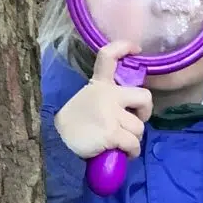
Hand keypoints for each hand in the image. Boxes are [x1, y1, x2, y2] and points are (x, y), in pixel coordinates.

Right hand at [54, 40, 153, 159]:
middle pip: (144, 97)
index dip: (124, 48)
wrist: (57, 142)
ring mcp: (110, 113)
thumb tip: (129, 113)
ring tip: (121, 143)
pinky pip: (133, 143)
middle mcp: (107, 95)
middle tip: (136, 120)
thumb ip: (107, 99)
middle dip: (146, 112)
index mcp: (99, 84)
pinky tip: (125, 153)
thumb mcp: (88, 100)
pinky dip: (132, 151)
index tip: (137, 48)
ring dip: (134, 138)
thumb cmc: (76, 125)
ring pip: (139, 127)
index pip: (108, 56)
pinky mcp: (112, 132)